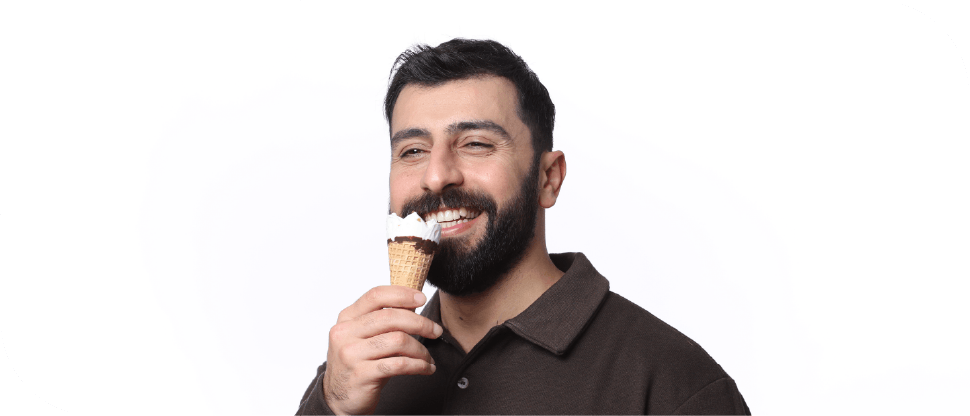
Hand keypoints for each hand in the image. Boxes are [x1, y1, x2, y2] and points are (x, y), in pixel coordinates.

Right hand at [322, 285, 442, 415]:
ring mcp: (351, 354)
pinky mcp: (361, 375)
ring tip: (428, 357)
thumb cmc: (358, 363)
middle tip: (436, 331)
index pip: (376, 295)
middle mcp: (345, 333)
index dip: (402, 294)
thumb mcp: (362, 336)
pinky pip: (399, 364)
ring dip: (421, 349)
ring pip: (398, 341)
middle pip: (391, 317)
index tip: (422, 298)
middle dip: (420, 323)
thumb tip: (413, 304)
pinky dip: (419, 365)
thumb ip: (381, 320)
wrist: (339, 398)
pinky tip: (426, 368)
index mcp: (346, 318)